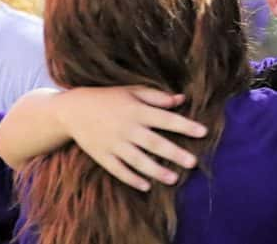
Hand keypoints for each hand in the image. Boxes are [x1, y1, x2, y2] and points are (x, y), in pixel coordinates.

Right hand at [56, 86, 206, 190]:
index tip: (203, 132)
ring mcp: (113, 144)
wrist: (72, 110)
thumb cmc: (108, 98)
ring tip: (174, 179)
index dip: (185, 125)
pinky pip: (118, 170)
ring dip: (156, 170)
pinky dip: (131, 178)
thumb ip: (156, 96)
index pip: (166, 119)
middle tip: (193, 162)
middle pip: (154, 143)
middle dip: (174, 153)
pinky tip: (146, 186)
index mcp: (137, 110)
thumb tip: (181, 99)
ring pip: (138, 160)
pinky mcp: (102, 156)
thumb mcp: (131, 91)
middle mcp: (127, 128)